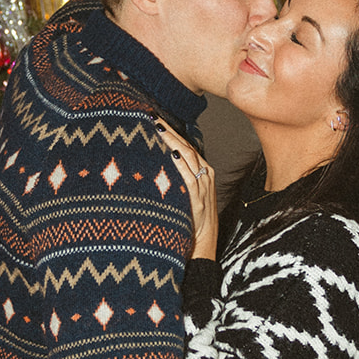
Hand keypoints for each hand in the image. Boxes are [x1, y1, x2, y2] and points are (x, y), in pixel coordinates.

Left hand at [157, 120, 217, 259]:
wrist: (203, 241)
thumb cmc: (190, 217)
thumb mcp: (186, 193)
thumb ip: (178, 177)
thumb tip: (157, 162)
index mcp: (203, 171)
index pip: (186, 145)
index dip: (172, 132)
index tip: (157, 120)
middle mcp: (205, 175)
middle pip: (186, 146)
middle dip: (170, 131)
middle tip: (153, 117)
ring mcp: (203, 186)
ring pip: (188, 156)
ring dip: (172, 141)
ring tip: (158, 128)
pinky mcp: (198, 198)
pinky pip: (188, 177)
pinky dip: (180, 164)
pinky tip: (170, 153)